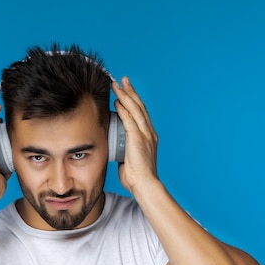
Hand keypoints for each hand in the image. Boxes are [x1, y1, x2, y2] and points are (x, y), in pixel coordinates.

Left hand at [112, 77, 159, 194]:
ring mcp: (145, 135)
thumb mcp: (129, 160)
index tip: (126, 91)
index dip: (133, 101)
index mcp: (149, 137)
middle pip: (139, 106)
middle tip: (123, 80)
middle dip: (131, 92)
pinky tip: (117, 101)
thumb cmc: (137, 177)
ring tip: (117, 84)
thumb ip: (124, 152)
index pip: (141, 114)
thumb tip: (115, 151)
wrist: (145, 185)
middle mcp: (149, 133)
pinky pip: (129, 119)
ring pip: (135, 109)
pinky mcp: (138, 138)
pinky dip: (123, 108)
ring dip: (125, 95)